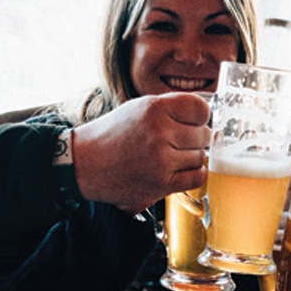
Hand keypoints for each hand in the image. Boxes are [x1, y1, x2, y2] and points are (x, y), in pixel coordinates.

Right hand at [72, 94, 210, 212]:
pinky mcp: (162, 183)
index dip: (200, 116)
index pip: (201, 109)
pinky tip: (182, 169)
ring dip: (191, 157)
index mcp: (155, 108)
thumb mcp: (139, 107)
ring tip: (171, 155)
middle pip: (203, 134)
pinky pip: (198, 177)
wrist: (85, 164)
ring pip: (200, 156)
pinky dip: (194, 173)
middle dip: (194, 138)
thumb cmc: (113, 134)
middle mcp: (159, 132)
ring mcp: (161, 160)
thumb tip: (205, 116)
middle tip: (177, 141)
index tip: (193, 121)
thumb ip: (172, 107)